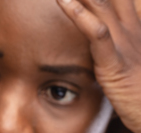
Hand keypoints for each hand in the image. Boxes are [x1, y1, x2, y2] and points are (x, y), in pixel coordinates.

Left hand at [57, 0, 140, 132]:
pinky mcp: (115, 62)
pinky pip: (96, 32)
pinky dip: (79, 14)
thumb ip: (112, 39)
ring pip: (101, 2)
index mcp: (135, 21)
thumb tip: (98, 27)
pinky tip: (62, 0)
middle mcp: (132, 24)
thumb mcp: (129, 56)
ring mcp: (125, 41)